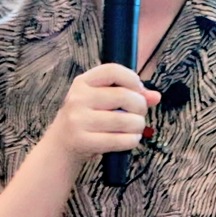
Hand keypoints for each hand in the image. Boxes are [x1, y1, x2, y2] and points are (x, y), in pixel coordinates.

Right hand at [45, 63, 161, 162]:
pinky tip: (131, 138)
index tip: (139, 90)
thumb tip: (155, 96)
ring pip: (124, 120)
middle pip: (123, 96)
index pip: (112, 70)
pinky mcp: (82, 141)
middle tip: (140, 113)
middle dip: (140, 106)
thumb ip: (129, 94)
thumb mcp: (101, 101)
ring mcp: (78, 120)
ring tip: (137, 127)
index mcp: (82, 82)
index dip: (132, 79)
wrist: (60, 145)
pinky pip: (119, 140)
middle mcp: (78, 98)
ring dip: (138, 125)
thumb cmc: (87, 118)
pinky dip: (132, 140)